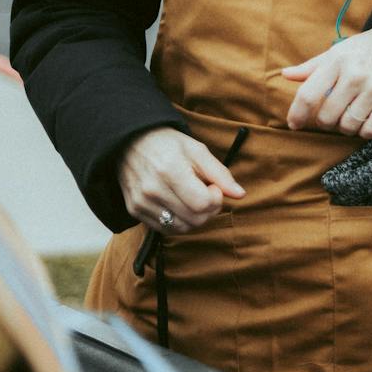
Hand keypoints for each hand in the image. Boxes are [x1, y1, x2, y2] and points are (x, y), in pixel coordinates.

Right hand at [116, 126, 243, 232]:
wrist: (131, 142)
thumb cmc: (169, 144)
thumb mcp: (198, 151)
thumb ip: (220, 174)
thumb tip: (240, 194)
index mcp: (170, 171)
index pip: (202, 204)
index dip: (216, 199)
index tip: (213, 186)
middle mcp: (152, 190)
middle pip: (195, 219)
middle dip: (209, 210)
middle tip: (206, 193)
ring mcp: (141, 202)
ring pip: (181, 228)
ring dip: (195, 218)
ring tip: (192, 198)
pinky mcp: (134, 210)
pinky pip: (165, 229)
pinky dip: (178, 221)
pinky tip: (179, 205)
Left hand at [282, 22, 371, 137]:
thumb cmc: (368, 47)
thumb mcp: (339, 50)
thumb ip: (312, 66)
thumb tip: (286, 75)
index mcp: (337, 61)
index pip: (308, 95)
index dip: (297, 114)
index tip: (294, 123)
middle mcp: (354, 76)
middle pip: (327, 116)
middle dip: (324, 122)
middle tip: (329, 117)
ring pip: (348, 125)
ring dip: (344, 127)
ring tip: (347, 118)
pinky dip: (364, 131)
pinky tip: (364, 122)